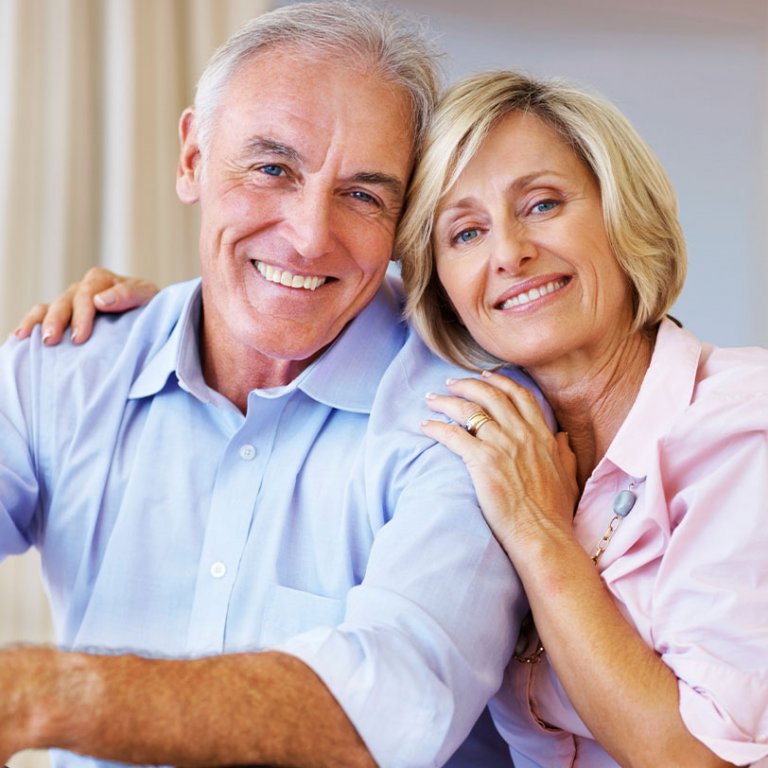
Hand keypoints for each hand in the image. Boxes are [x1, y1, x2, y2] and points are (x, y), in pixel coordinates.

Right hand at [11, 267, 158, 344]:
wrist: (153, 317)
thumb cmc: (151, 308)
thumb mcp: (148, 297)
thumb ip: (128, 295)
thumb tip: (99, 300)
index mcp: (103, 280)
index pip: (87, 294)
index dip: (82, 316)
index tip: (81, 337)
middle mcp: (83, 288)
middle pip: (65, 302)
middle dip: (57, 321)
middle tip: (52, 340)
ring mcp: (71, 301)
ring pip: (50, 308)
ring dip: (40, 323)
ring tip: (33, 340)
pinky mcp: (65, 314)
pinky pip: (42, 315)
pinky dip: (30, 324)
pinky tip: (20, 337)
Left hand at [422, 371, 577, 561]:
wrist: (543, 534)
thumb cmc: (554, 513)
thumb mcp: (568, 476)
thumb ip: (564, 453)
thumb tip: (561, 438)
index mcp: (542, 435)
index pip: (520, 396)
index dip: (500, 382)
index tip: (485, 376)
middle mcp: (522, 434)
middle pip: (491, 396)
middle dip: (468, 384)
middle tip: (451, 383)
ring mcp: (502, 446)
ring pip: (469, 410)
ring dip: (447, 401)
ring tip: (432, 399)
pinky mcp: (482, 461)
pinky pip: (453, 435)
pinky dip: (436, 427)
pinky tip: (425, 425)